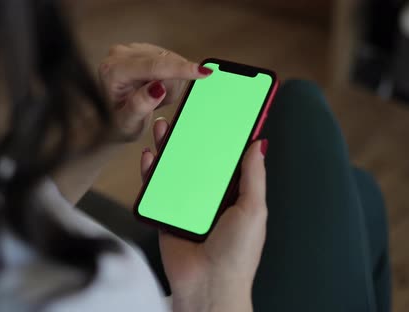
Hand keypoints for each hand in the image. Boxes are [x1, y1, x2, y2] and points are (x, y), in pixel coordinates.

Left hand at [98, 43, 211, 141]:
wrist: (110, 117)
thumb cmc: (117, 123)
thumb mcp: (128, 123)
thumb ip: (139, 106)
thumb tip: (158, 88)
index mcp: (113, 71)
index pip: (153, 66)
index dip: (180, 69)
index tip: (203, 72)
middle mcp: (120, 54)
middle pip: (164, 61)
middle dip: (171, 84)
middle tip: (160, 104)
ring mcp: (130, 49)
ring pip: (170, 59)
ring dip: (171, 81)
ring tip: (156, 98)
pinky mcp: (141, 49)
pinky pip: (169, 58)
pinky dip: (170, 75)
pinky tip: (157, 88)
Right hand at [140, 119, 267, 311]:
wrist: (208, 285)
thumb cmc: (237, 254)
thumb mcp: (253, 210)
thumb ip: (254, 177)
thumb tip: (258, 144)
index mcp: (233, 194)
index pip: (228, 158)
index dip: (224, 137)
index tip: (221, 113)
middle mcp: (209, 196)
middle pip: (198, 159)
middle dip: (192, 136)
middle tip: (188, 113)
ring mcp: (185, 204)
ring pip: (175, 169)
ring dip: (170, 147)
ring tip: (165, 124)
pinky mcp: (165, 213)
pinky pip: (156, 188)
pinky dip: (151, 170)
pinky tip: (150, 155)